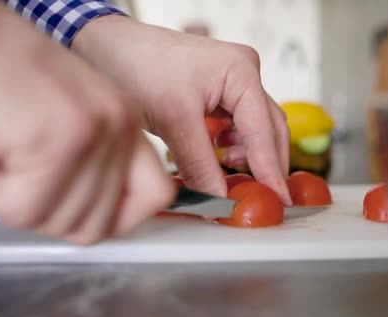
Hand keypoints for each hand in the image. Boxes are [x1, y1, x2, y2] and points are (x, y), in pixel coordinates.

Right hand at [0, 3, 173, 244]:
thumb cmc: (1, 72)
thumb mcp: (64, 118)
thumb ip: (93, 167)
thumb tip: (104, 219)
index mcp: (125, 120)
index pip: (155, 195)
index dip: (119, 219)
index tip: (85, 214)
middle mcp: (120, 124)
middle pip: (98, 225)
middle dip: (48, 212)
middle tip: (21, 174)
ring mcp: (96, 131)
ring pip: (60, 222)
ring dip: (17, 200)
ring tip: (5, 151)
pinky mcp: (62, 138)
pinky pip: (26, 208)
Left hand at [71, 16, 291, 204]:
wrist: (108, 46)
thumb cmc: (137, 64)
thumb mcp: (171, 119)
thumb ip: (200, 163)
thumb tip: (220, 197)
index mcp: (240, 72)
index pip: (264, 130)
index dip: (272, 169)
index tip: (280, 198)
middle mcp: (244, 73)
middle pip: (269, 128)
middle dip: (265, 164)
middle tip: (263, 197)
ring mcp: (234, 82)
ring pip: (256, 129)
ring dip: (248, 155)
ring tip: (227, 171)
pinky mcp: (221, 92)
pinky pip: (239, 125)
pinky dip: (233, 145)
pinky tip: (218, 154)